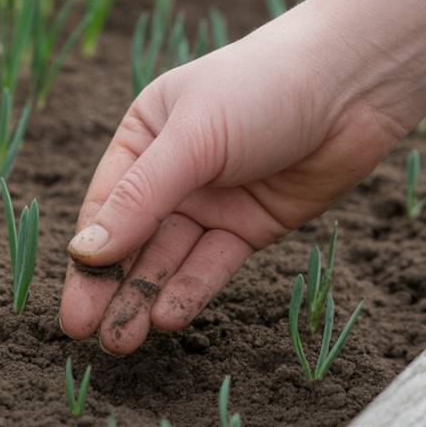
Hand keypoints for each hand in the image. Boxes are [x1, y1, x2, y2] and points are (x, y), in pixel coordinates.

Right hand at [58, 3, 407, 354]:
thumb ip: (139, 200)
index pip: (105, 207)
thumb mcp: (190, 140)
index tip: (72, 302)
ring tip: (124, 340)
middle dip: (110, 286)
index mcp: (142, 139)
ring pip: (170, 259)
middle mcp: (171, 174)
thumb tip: (83, 253)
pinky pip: (213, 263)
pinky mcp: (250, 227)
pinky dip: (192, 290)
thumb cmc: (258, 89)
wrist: (353, 86)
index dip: (87, 255)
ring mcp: (212, 203)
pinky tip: (168, 317)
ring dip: (146, 297)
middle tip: (85, 333)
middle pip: (133, 240)